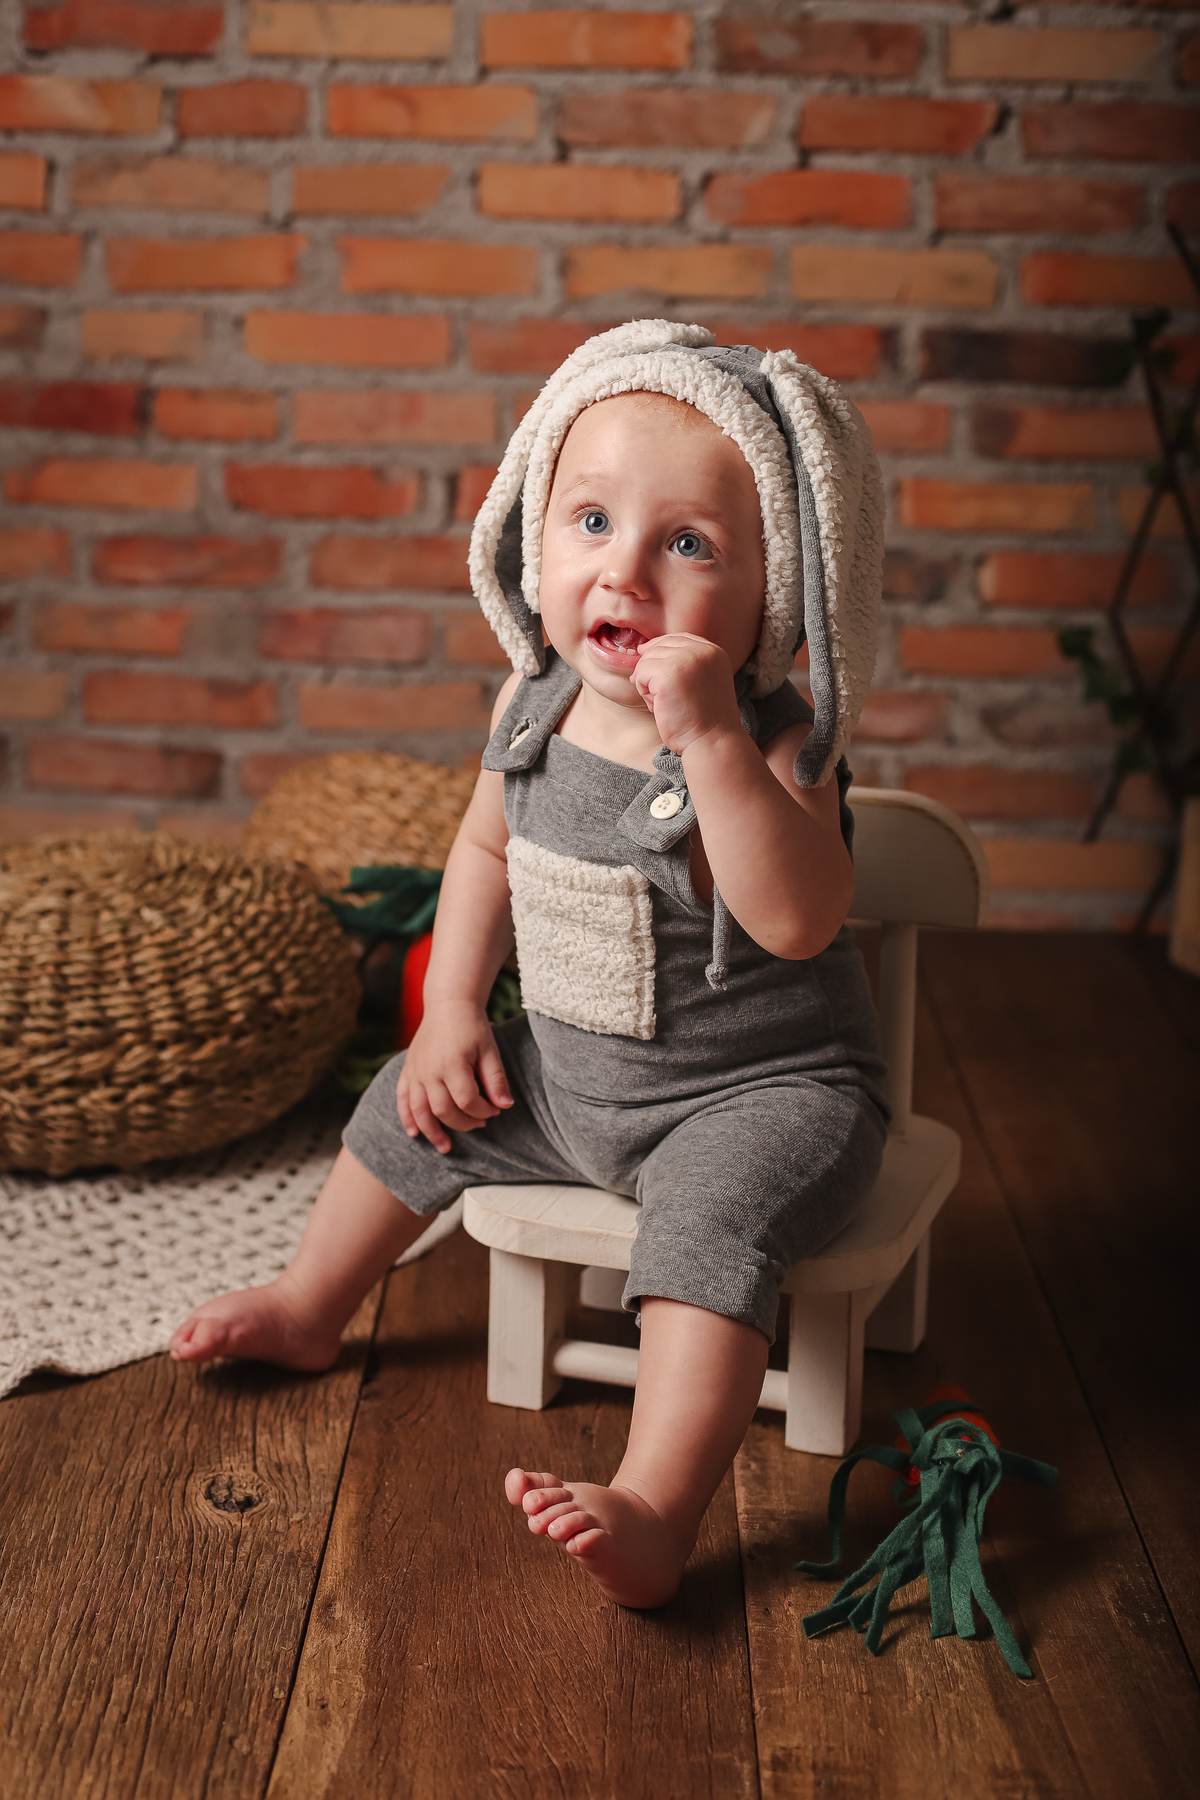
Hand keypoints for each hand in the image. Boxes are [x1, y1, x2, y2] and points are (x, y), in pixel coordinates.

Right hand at [396, 1000, 512, 1153]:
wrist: (448, 1005)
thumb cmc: (472, 1027)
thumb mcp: (490, 1050)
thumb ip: (496, 1079)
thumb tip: (505, 1106)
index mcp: (452, 1064)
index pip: (467, 1100)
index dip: (482, 1111)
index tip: (493, 1111)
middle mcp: (430, 1071)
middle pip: (443, 1110)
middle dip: (463, 1123)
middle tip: (479, 1124)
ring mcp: (416, 1071)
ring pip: (420, 1111)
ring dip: (432, 1132)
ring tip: (445, 1147)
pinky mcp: (408, 1070)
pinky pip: (402, 1099)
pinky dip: (406, 1118)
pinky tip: (414, 1133)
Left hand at [630, 633, 741, 756]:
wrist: (712, 741)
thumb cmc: (704, 719)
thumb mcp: (702, 681)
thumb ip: (684, 663)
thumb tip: (643, 650)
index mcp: (714, 651)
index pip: (677, 638)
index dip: (660, 651)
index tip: (655, 671)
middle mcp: (701, 650)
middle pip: (659, 647)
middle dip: (653, 670)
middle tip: (665, 697)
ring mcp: (684, 659)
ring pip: (647, 660)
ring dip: (648, 683)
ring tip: (665, 703)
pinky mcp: (667, 673)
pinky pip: (639, 674)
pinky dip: (643, 692)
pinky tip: (659, 706)